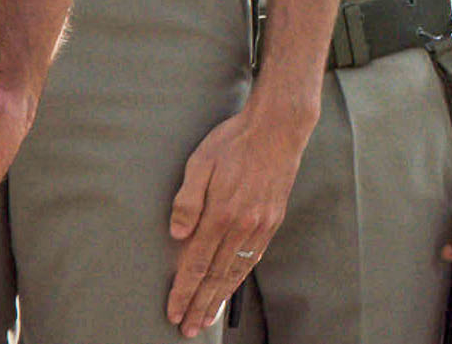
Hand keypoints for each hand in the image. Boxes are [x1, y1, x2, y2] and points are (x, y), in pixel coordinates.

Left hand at [163, 97, 316, 335]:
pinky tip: (231, 287)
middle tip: (188, 328)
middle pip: (217, 276)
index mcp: (222, 213)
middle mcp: (243, 225)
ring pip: (237, 271)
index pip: (197, 263)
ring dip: (219, 298)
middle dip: (200, 305)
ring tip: (207, 318)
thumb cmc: (234, 141)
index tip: (173, 311)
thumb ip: (187, 200)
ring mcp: (261, 225)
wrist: (278, 128)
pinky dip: (240, 278)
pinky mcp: (273, 220)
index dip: (183, 290)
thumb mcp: (200, 162)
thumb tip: (176, 234)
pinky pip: (254, 258)